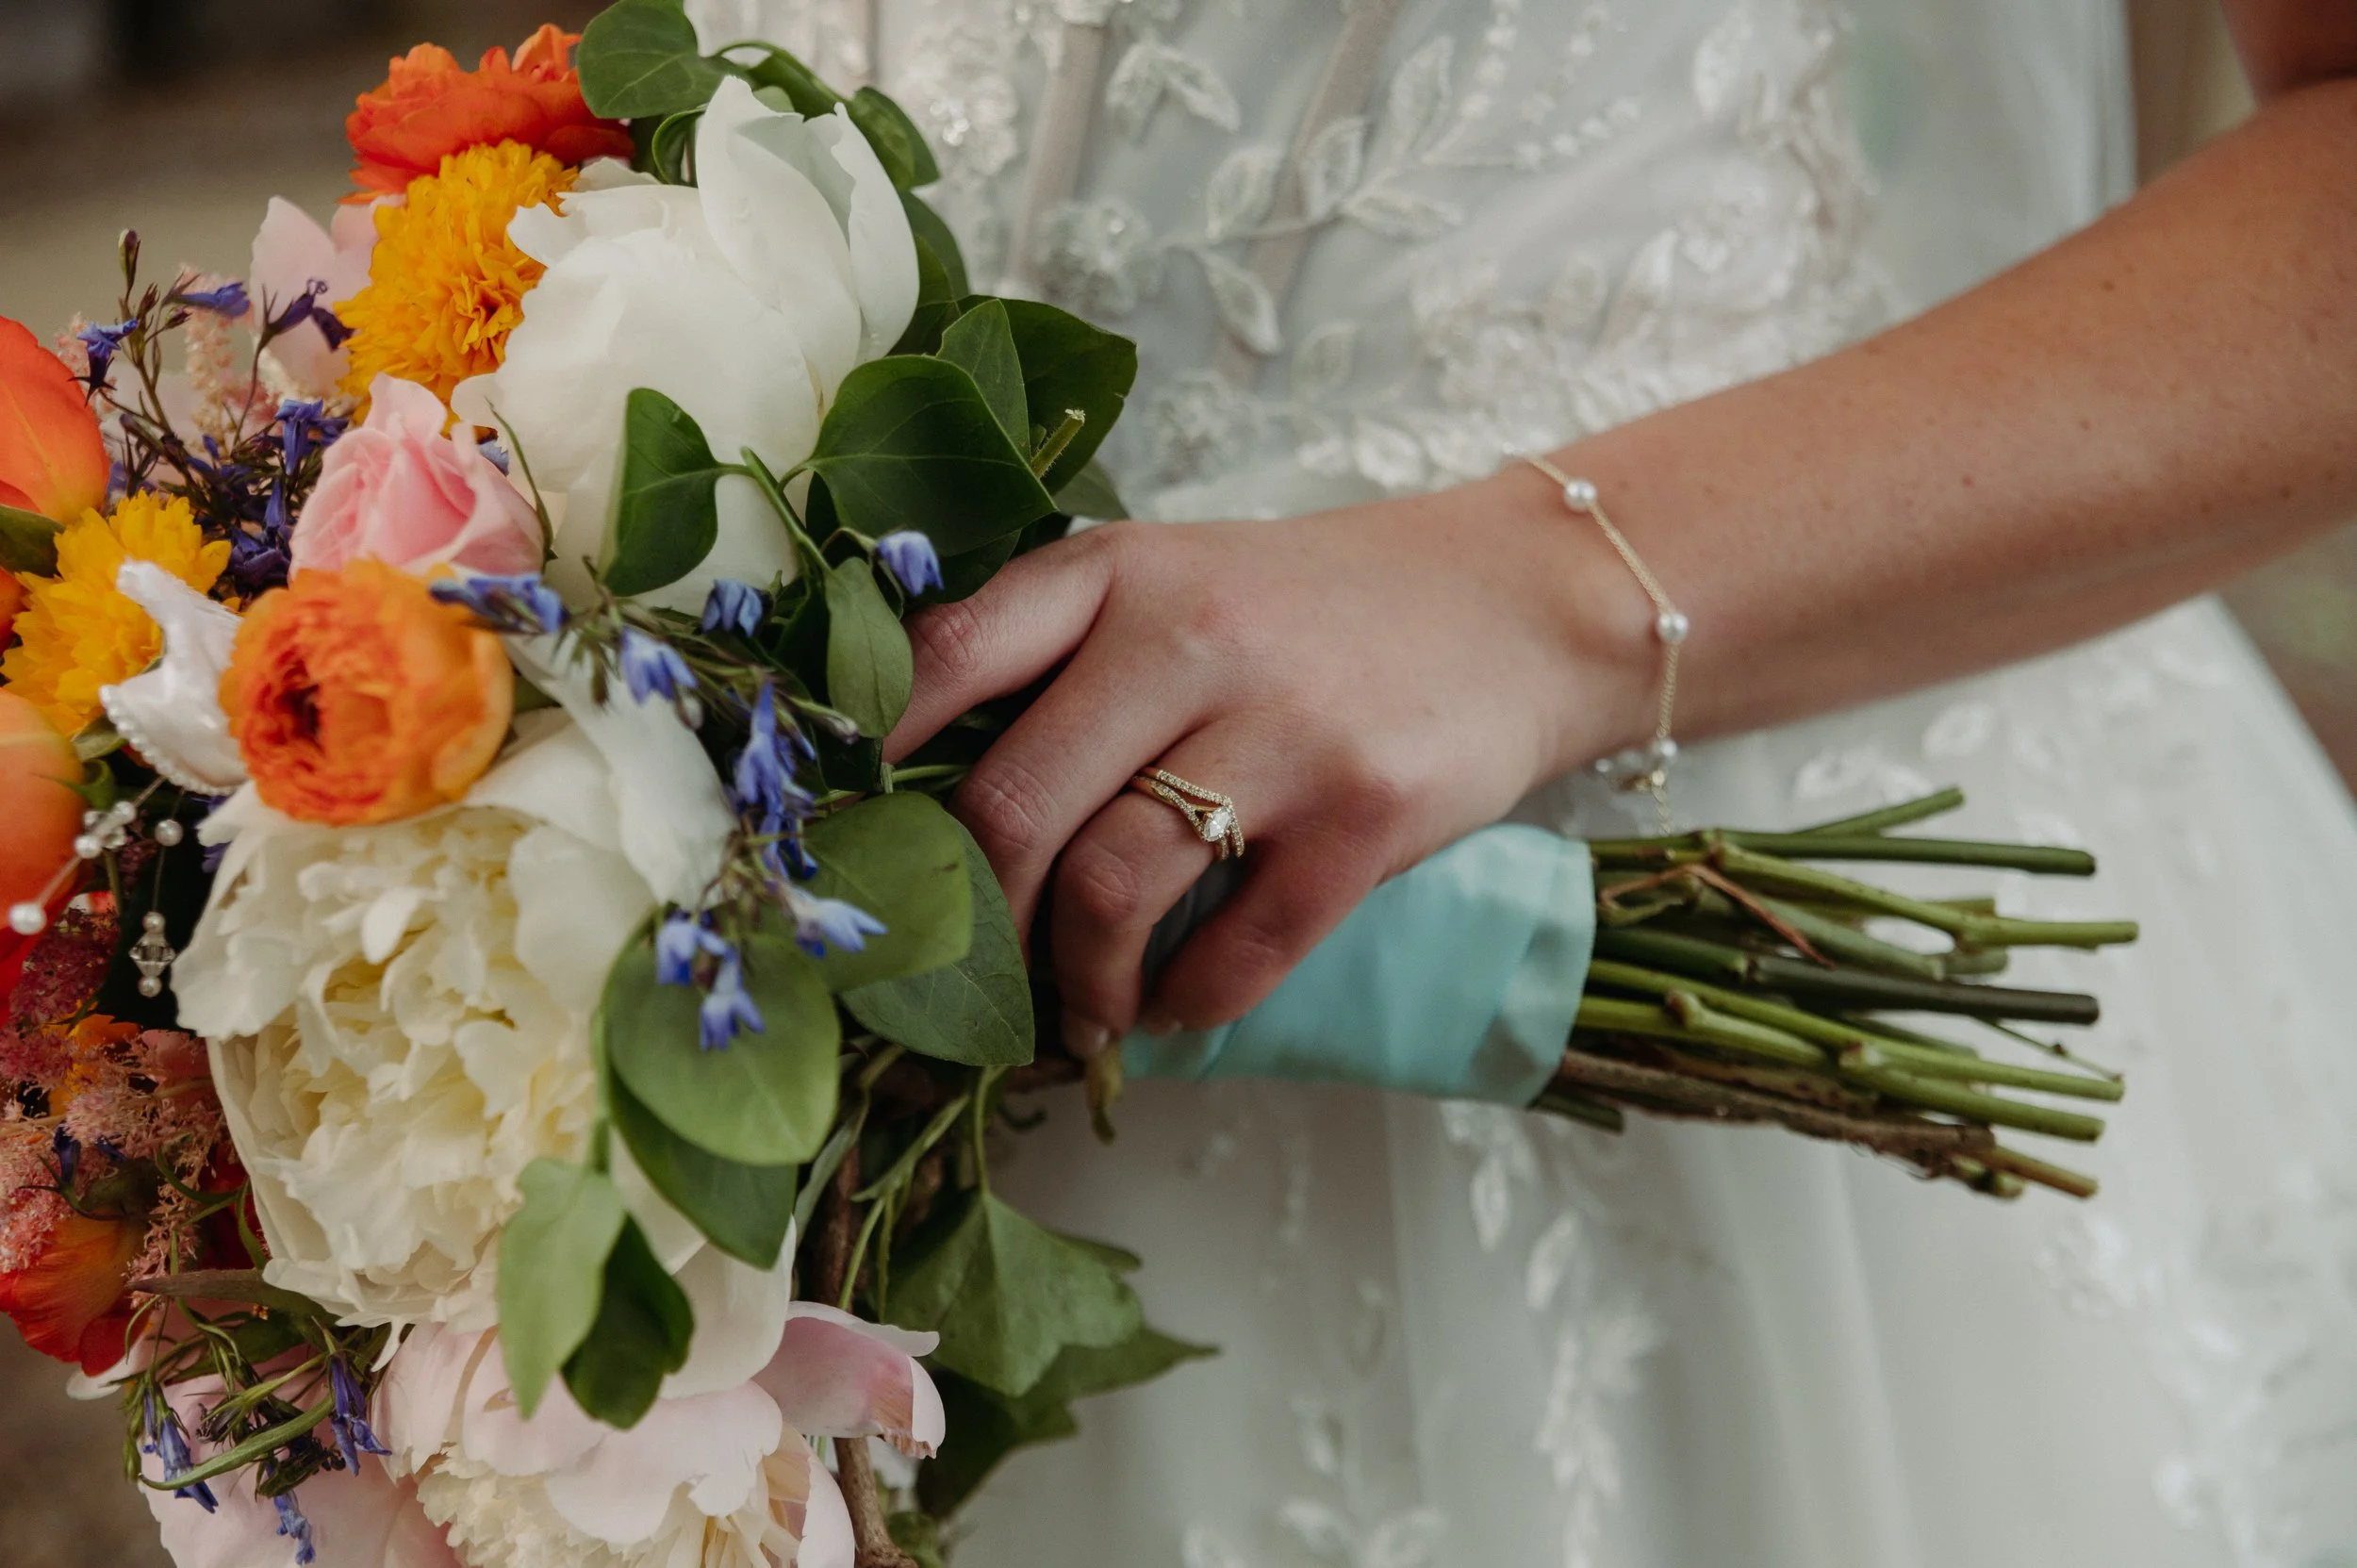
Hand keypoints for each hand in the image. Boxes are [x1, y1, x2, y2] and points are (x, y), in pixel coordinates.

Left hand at [883, 472, 1652, 1056]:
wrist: (1522, 602)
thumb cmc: (1317, 610)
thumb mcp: (1179, 581)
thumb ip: (1062, 655)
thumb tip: (925, 800)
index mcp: (1116, 573)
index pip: (941, 663)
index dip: (866, 773)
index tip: (843, 851)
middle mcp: (1189, 637)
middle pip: (1013, 811)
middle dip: (970, 925)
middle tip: (971, 974)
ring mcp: (1283, 729)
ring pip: (1110, 891)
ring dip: (1074, 984)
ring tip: (1080, 1009)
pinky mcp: (1367, 818)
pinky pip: (1238, 952)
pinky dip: (1185, 1003)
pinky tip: (1176, 1003)